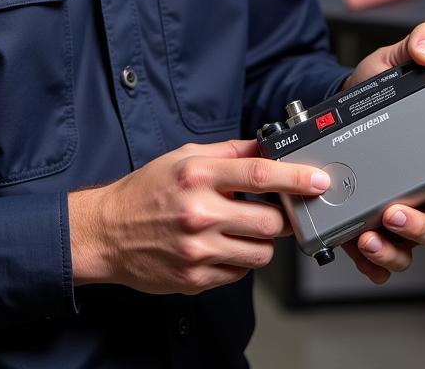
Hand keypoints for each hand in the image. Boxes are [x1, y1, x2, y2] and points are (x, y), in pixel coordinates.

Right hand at [67, 139, 329, 293]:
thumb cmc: (145, 191)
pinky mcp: (195, 279)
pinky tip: (221, 245)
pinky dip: (238, 260)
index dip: (295, 178)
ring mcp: (198, 250)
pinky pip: (238, 272)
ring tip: (243, 228)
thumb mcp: (184, 157)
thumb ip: (228, 152)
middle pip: (269, 222)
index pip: (260, 175)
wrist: (106, 232)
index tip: (318, 180)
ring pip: (259, 252)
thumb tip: (265, 146)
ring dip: (261, 241)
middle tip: (274, 210)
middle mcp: (199, 213)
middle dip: (280, 217)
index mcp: (198, 176)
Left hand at [340, 21, 424, 284]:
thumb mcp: (394, 58)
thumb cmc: (373, 89)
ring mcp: (398, 207)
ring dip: (396, 244)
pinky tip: (359, 244)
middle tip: (401, 210)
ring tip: (373, 230)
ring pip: (411, 242)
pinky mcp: (366, 221)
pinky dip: (372, 259)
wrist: (332, 105)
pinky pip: (378, 254)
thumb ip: (420, 42)